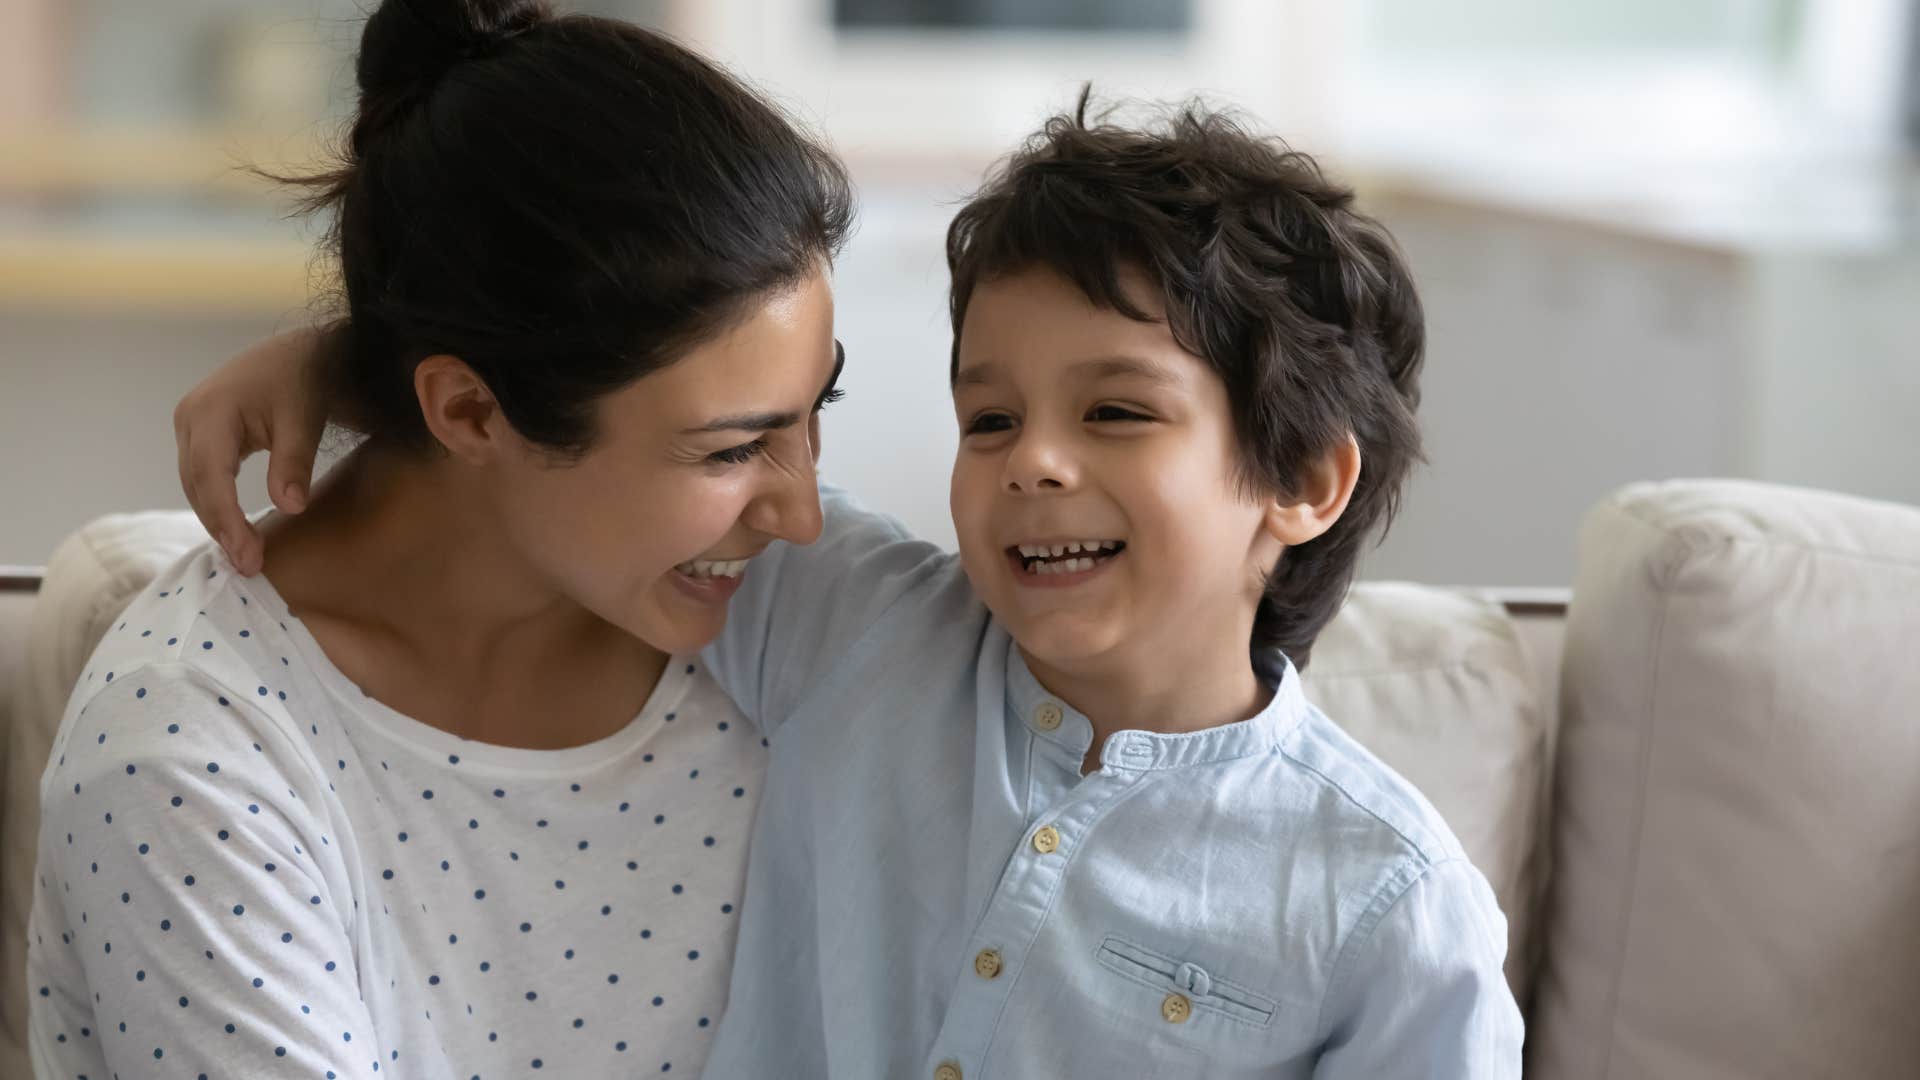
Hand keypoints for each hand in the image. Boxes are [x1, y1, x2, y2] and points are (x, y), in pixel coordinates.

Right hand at [173, 324, 333, 574]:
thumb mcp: (305, 419)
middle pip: (197, 484)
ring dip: (217, 520)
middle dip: (221, 527)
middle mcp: (190, 418)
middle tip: (248, 567)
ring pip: (196, 484)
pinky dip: (217, 504)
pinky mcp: (199, 433)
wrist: (299, 352)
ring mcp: (190, 425)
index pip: (211, 476)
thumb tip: (289, 509)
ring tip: (244, 558)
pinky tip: (237, 531)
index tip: (248, 555)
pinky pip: (202, 476)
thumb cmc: (304, 380)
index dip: (227, 519)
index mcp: (212, 411)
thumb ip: (294, 462)